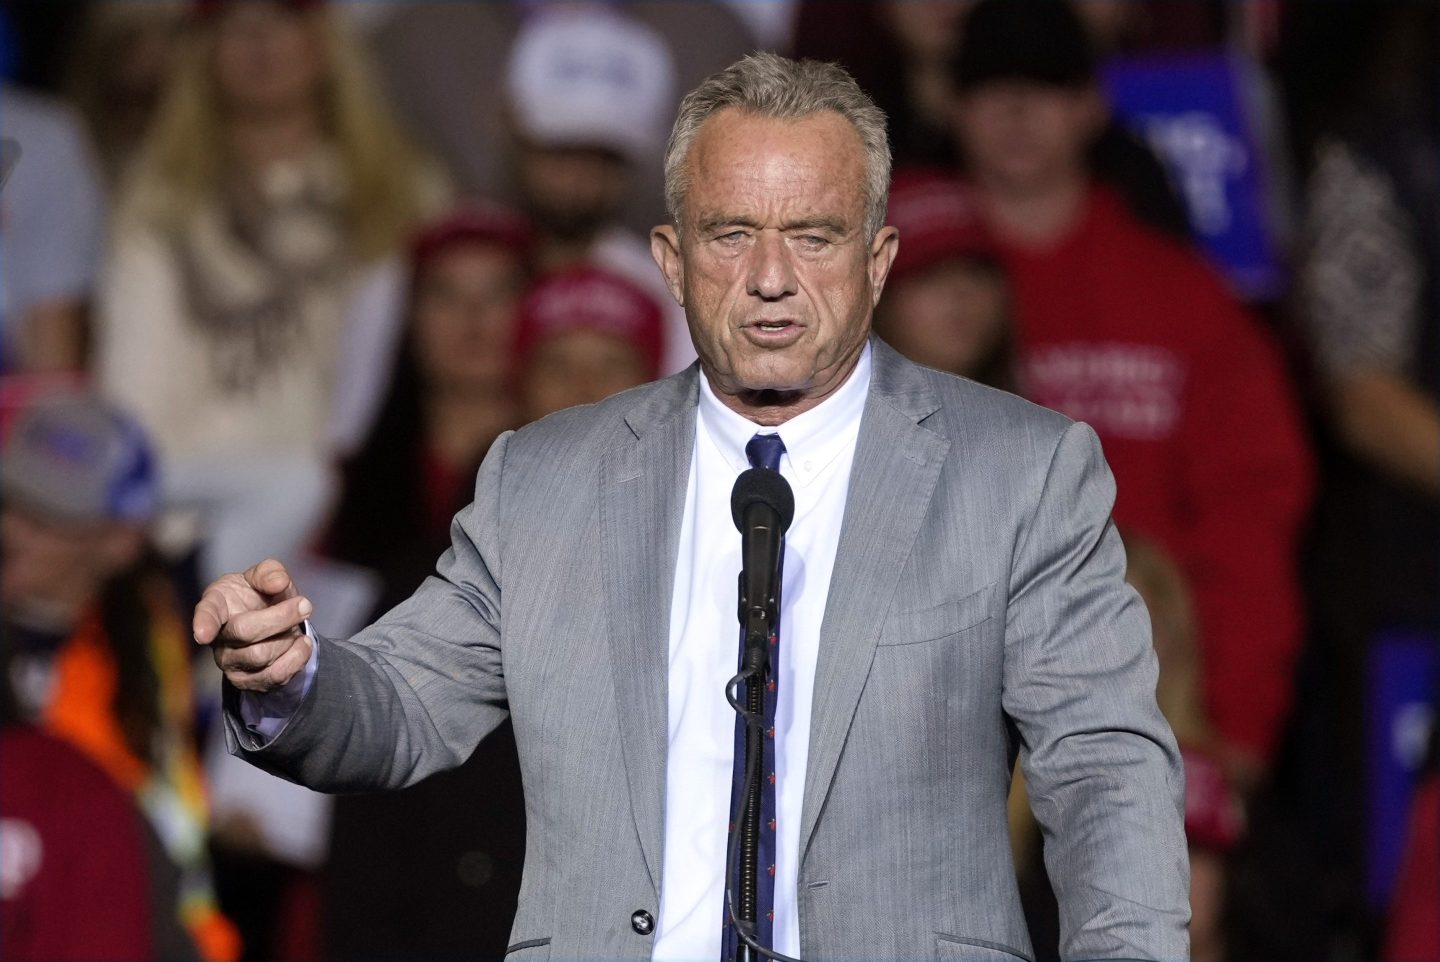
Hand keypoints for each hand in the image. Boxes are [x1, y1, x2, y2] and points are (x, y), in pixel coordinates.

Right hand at [194, 559, 313, 691]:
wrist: (274, 624)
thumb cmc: (261, 596)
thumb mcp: (265, 576)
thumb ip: (270, 572)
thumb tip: (278, 582)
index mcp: (216, 605)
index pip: (207, 613)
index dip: (204, 623)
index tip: (203, 634)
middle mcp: (217, 638)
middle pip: (246, 633)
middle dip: (282, 617)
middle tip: (305, 605)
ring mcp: (230, 663)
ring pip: (263, 656)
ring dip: (289, 638)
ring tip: (296, 627)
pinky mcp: (248, 682)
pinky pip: (274, 676)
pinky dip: (297, 658)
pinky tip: (302, 644)